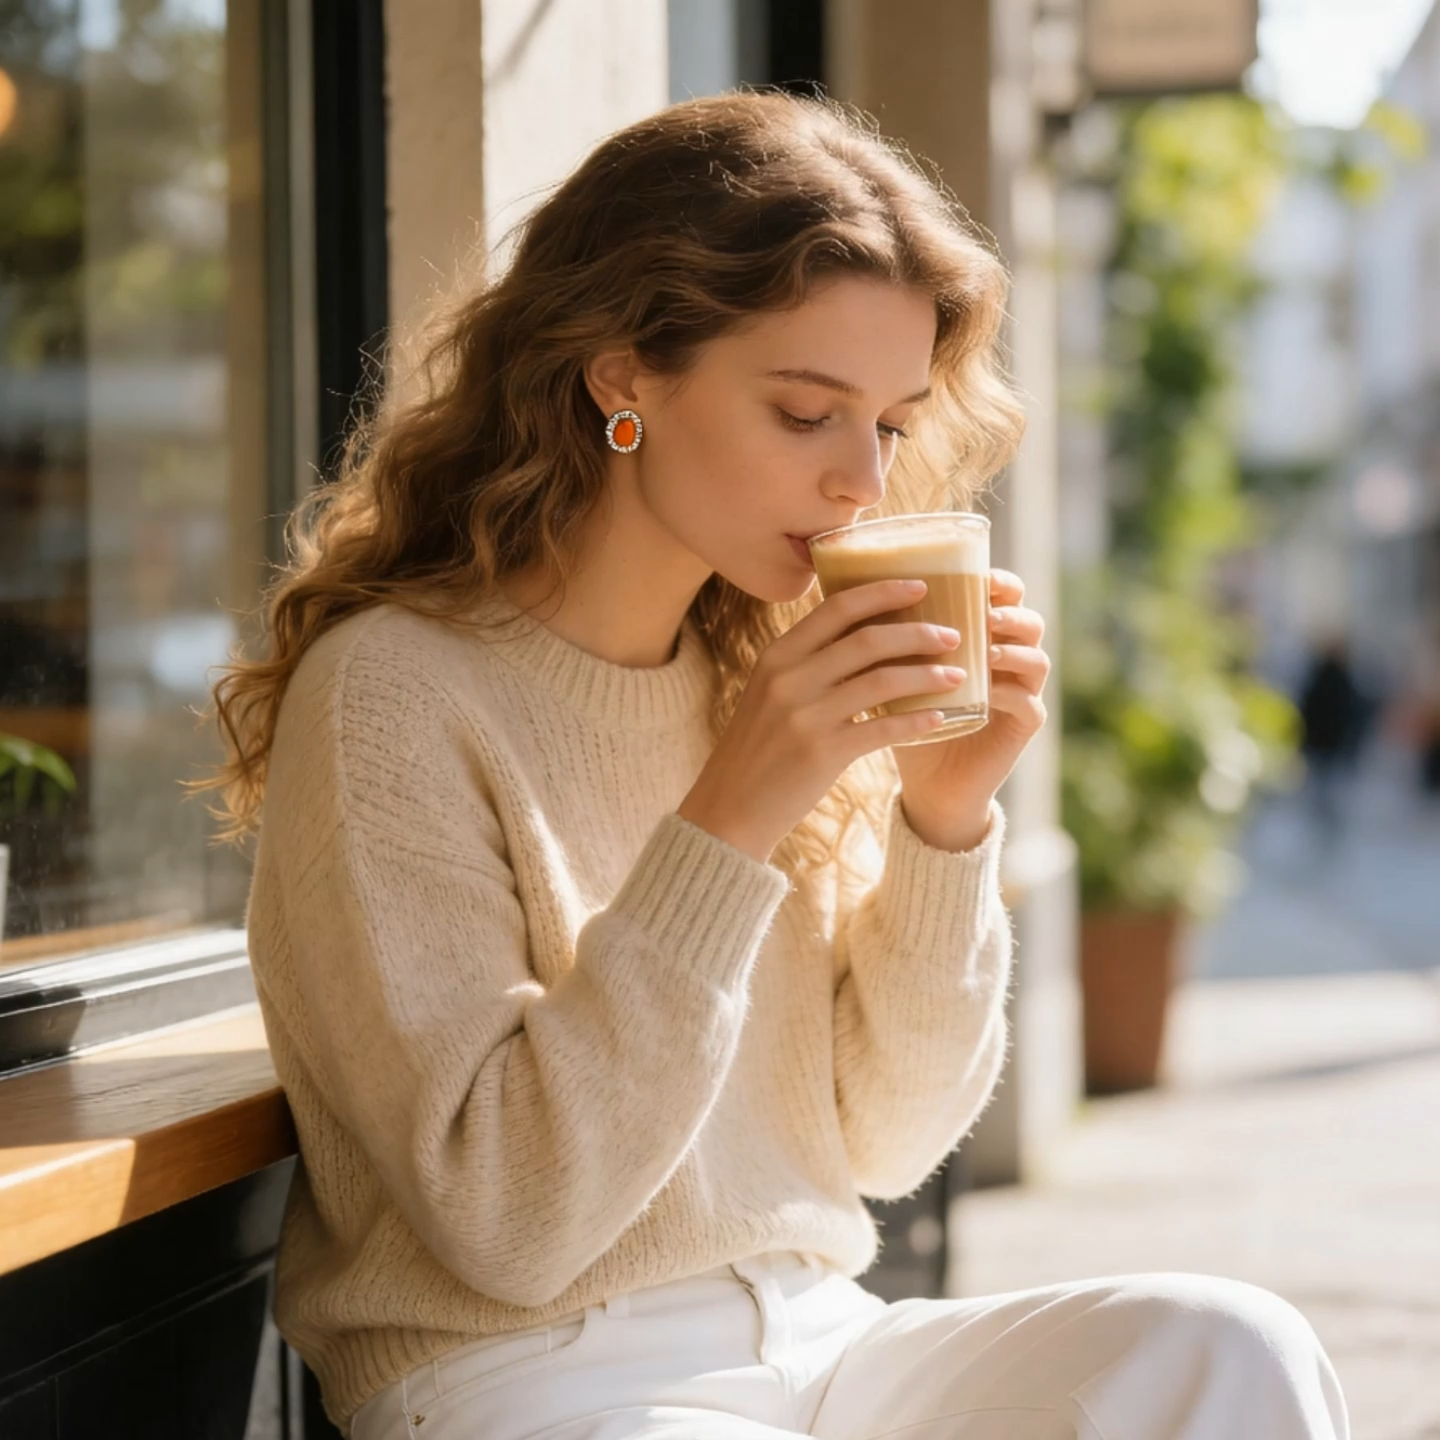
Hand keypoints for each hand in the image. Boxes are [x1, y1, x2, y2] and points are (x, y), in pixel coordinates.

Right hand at [677, 577, 984, 863]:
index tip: (921, 585)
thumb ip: (807, 663)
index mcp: (778, 655)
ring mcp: (805, 716)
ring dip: (927, 675)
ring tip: (957, 674)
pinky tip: (941, 718)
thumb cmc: (758, 747)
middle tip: (954, 634)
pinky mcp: (822, 753)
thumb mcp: (770, 692)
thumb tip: (864, 635)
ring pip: (882, 681)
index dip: (883, 592)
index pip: (837, 607)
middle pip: (868, 640)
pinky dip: (917, 721)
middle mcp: (790, 678)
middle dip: (918, 633)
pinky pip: (883, 729)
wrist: (730, 806)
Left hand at [891, 569, 1049, 851]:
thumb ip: (882, 637)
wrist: (925, 782)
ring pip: (1036, 659)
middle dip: (1010, 610)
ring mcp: (1022, 694)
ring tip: (984, 645)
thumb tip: (838, 588)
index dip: (998, 581)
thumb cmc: (904, 719)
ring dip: (1012, 648)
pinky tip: (987, 689)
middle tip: (985, 609)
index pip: (1005, 597)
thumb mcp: (891, 673)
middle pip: (1029, 621)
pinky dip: (1009, 692)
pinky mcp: (1023, 729)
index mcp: (983, 637)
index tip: (975, 574)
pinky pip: (1028, 704)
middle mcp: (1010, 661)